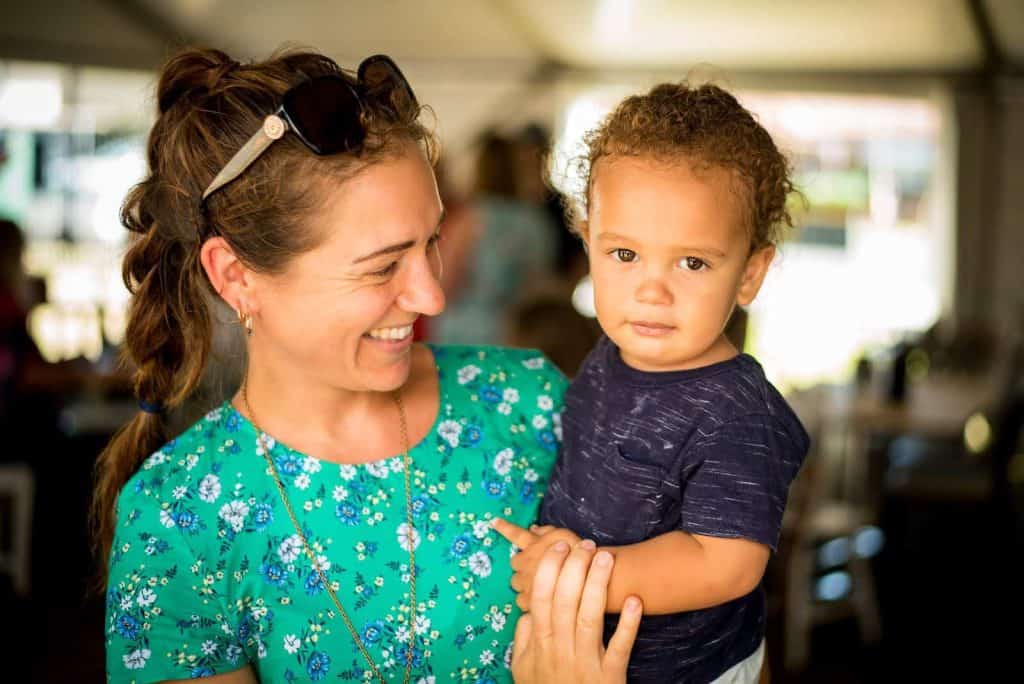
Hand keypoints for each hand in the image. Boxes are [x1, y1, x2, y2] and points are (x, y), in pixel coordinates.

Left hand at [493, 519, 580, 609]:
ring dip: (524, 583)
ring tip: (538, 585)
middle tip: (534, 567)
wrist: (583, 581)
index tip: (494, 521)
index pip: (516, 534)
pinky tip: (540, 600)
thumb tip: (533, 528)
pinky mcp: (530, 603)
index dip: (505, 527)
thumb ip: (547, 532)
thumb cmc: (576, 555)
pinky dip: (530, 600)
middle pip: (515, 564)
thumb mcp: (564, 535)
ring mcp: (526, 584)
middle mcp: (525, 565)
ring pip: (517, 585)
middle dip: (521, 565)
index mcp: (532, 546)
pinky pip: (523, 601)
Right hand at [510, 538, 642, 682]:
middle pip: (565, 601)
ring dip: (597, 585)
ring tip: (606, 557)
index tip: (559, 546)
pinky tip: (635, 601)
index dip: (549, 569)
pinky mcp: (610, 675)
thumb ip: (522, 639)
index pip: (541, 598)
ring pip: (589, 617)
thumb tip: (526, 611)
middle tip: (585, 543)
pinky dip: (628, 624)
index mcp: (540, 643)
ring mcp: (586, 662)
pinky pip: (620, 647)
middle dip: (574, 568)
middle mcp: (560, 649)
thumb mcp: (523, 670)